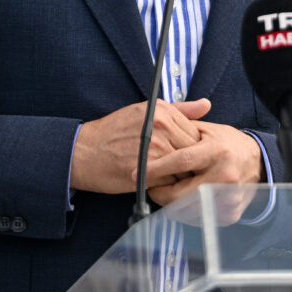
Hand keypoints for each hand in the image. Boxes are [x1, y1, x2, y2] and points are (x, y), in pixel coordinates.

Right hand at [71, 99, 210, 193]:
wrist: (84, 152)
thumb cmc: (114, 132)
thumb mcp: (146, 112)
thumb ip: (181, 110)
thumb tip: (207, 104)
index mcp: (163, 111)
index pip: (196, 132)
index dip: (192, 147)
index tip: (184, 154)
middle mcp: (160, 127)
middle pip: (193, 151)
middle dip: (190, 163)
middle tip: (180, 169)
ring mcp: (154, 149)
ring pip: (184, 169)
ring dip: (180, 176)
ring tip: (168, 176)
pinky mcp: (146, 171)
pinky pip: (170, 183)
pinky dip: (167, 186)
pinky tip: (157, 183)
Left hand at [144, 121, 262, 224]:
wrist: (258, 163)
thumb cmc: (228, 144)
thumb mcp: (207, 131)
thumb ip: (182, 134)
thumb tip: (153, 139)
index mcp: (218, 152)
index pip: (182, 161)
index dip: (157, 168)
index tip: (138, 173)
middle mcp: (224, 177)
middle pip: (181, 194)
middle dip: (159, 192)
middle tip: (150, 186)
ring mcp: (228, 199)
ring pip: (186, 211)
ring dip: (171, 204)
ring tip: (166, 192)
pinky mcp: (229, 215)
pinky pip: (198, 219)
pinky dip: (186, 211)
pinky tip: (184, 200)